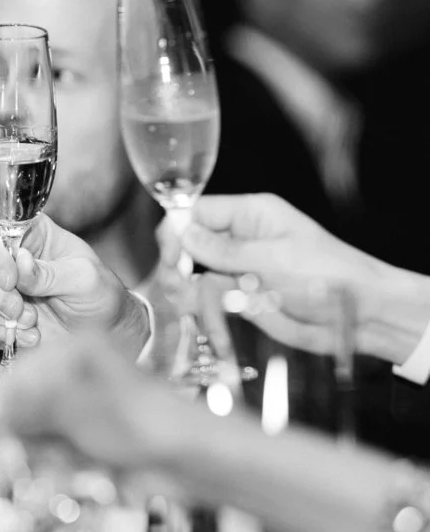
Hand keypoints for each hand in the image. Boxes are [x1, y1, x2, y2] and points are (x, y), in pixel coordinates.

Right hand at [0, 213, 150, 358]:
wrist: (105, 334)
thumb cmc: (100, 294)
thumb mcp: (83, 278)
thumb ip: (50, 272)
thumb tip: (20, 261)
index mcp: (32, 236)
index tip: (9, 280)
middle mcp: (11, 259)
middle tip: (20, 308)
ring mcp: (3, 289)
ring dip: (0, 315)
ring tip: (31, 323)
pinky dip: (3, 334)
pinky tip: (30, 336)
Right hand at [0, 332, 187, 475]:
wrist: (193, 461)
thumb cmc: (148, 421)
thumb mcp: (75, 408)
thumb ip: (20, 407)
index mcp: (74, 351)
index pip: (15, 374)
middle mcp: (74, 377)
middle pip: (20, 405)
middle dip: (10, 434)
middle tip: (0, 456)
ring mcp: (80, 410)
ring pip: (32, 434)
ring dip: (32, 455)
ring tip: (52, 466)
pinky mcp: (86, 441)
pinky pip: (50, 454)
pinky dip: (50, 467)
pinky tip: (66, 472)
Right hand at [164, 193, 424, 361]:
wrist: (359, 314)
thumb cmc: (328, 274)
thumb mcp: (272, 258)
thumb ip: (222, 249)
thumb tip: (180, 232)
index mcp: (249, 215)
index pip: (196, 212)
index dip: (176, 232)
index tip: (172, 258)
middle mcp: (239, 238)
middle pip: (186, 243)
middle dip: (176, 265)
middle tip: (177, 286)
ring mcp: (237, 268)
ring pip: (191, 274)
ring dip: (184, 290)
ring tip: (187, 305)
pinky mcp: (239, 296)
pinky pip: (207, 300)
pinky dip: (200, 310)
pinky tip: (202, 319)